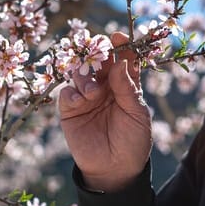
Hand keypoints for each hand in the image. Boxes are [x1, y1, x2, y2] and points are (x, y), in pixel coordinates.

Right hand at [59, 32, 151, 191]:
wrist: (116, 170)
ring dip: (85, 76)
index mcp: (125, 85)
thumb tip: (120, 62)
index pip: (122, 59)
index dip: (121, 46)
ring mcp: (87, 97)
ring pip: (80, 73)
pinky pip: (67, 93)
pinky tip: (81, 101)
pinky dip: (72, 92)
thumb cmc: (133, 141)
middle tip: (97, 51)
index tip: (118, 35)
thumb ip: (128, 88)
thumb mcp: (137, 113)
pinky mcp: (71, 111)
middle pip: (98, 61)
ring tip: (93, 92)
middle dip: (97, 53)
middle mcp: (105, 87)